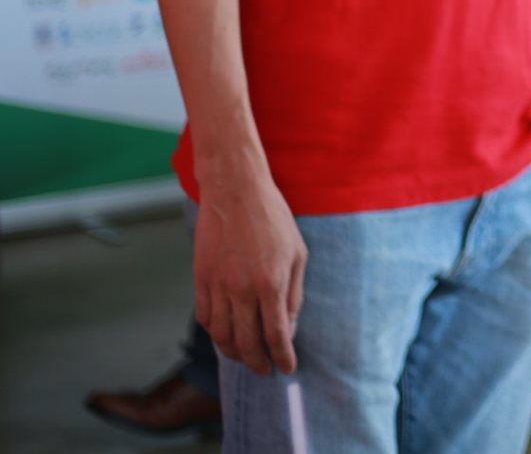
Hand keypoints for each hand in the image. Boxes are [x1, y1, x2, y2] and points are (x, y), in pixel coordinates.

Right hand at [193, 170, 305, 375]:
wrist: (235, 192)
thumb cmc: (273, 219)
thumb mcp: (298, 253)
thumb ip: (293, 293)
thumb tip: (289, 327)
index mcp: (271, 283)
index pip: (276, 335)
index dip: (283, 357)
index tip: (287, 368)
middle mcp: (242, 290)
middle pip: (246, 343)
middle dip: (257, 363)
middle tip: (264, 370)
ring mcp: (217, 286)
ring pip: (220, 336)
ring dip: (233, 353)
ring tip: (244, 357)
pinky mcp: (200, 279)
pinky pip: (205, 318)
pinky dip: (214, 333)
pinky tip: (225, 335)